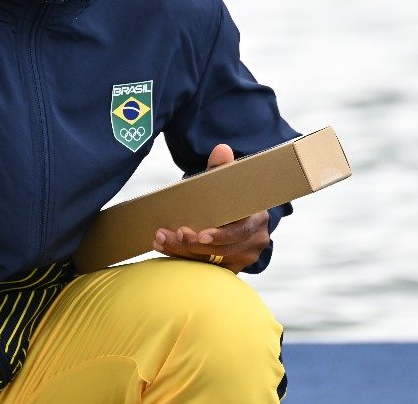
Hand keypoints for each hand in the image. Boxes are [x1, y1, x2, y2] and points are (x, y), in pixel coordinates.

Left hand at [151, 144, 270, 273]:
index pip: (240, 231)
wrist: (234, 215)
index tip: (199, 233)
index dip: (220, 235)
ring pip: (212, 261)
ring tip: (161, 239)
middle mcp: (255, 240)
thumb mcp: (226, 180)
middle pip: (223, 250)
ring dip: (183, 252)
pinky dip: (184, 260)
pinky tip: (166, 249)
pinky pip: (207, 269)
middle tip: (171, 234)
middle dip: (193, 244)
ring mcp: (244, 257)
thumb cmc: (228, 196)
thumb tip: (221, 149)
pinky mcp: (231, 268)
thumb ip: (222, 167)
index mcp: (257, 218)